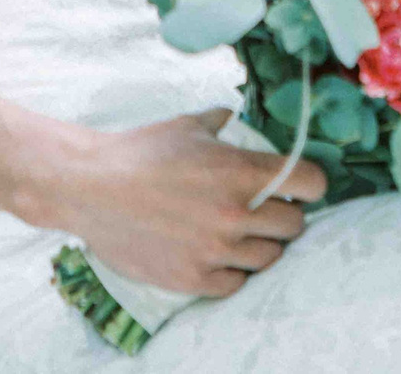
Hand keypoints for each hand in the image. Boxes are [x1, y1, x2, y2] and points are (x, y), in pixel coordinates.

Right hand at [30, 110, 325, 297]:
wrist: (88, 187)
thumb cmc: (139, 151)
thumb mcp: (190, 127)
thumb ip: (223, 123)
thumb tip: (235, 116)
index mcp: (243, 172)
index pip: (312, 183)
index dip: (311, 184)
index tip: (302, 186)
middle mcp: (236, 214)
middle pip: (295, 225)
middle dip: (285, 215)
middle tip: (268, 212)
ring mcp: (215, 250)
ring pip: (269, 258)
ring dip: (262, 245)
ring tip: (245, 235)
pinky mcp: (191, 278)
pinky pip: (236, 283)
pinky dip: (233, 271)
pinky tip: (221, 257)